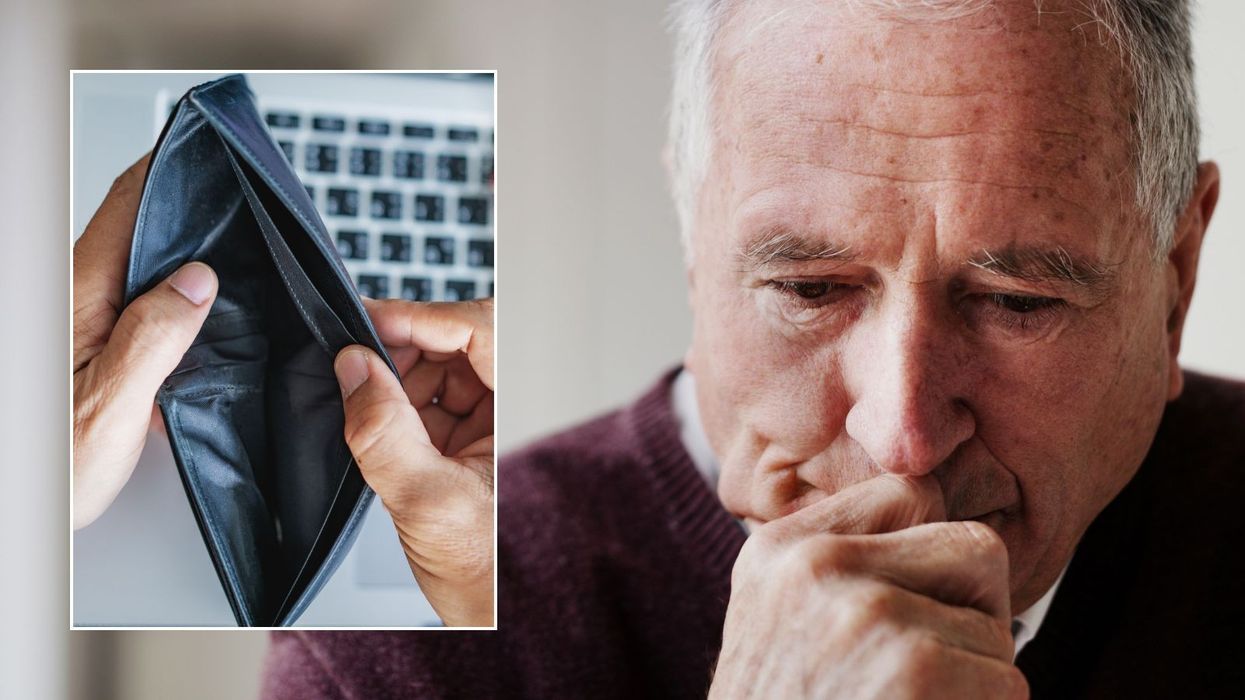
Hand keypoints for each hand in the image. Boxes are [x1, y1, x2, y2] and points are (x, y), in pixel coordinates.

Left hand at [73, 154, 218, 529]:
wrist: (12, 511)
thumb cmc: (45, 469)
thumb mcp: (110, 406)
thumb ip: (155, 336)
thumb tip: (198, 280)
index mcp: (79, 296)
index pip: (128, 205)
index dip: (169, 169)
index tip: (209, 145)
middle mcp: (74, 298)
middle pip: (134, 224)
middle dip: (188, 205)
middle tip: (241, 198)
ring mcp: (79, 319)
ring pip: (137, 259)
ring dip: (182, 248)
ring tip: (235, 245)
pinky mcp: (88, 345)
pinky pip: (136, 294)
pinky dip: (173, 286)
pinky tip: (204, 302)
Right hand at [333, 297, 493, 626]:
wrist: (489, 617)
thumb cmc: (484, 572)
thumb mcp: (424, 500)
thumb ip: (384, 432)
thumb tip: (354, 369)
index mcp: (520, 411)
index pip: (479, 329)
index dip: (421, 317)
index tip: (368, 322)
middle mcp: (507, 409)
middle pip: (455, 342)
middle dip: (401, 345)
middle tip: (355, 360)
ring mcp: (484, 424)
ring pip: (437, 368)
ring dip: (394, 375)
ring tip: (359, 397)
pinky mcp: (461, 443)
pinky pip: (425, 401)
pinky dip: (393, 403)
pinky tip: (369, 419)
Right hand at [710, 475, 1026, 698]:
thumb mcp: (778, 620)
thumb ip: (838, 564)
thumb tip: (934, 507)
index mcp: (782, 549)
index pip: (911, 491)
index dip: (938, 551)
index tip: (925, 599)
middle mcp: (817, 565)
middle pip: (976, 550)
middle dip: (976, 613)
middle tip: (930, 669)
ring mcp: (867, 613)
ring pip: (997, 629)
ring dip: (975, 681)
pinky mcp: (915, 669)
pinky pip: (1009, 682)